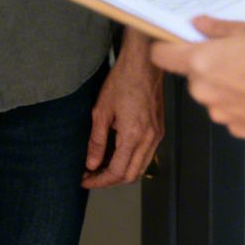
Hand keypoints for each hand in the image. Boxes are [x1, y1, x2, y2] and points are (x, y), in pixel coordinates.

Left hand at [84, 34, 165, 187]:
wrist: (143, 63)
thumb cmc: (122, 81)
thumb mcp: (101, 111)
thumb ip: (97, 141)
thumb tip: (91, 163)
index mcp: (133, 136)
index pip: (116, 171)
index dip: (99, 180)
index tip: (85, 180)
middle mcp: (148, 139)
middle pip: (130, 175)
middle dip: (109, 181)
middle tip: (91, 177)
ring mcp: (156, 135)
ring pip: (141, 168)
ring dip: (122, 173)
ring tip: (101, 167)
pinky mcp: (159, 129)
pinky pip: (147, 155)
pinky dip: (132, 161)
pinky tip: (117, 154)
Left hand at [151, 17, 244, 138]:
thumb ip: (218, 28)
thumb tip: (198, 24)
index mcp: (200, 62)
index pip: (161, 56)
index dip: (165, 47)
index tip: (173, 42)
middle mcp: (203, 91)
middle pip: (192, 76)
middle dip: (207, 66)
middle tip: (234, 55)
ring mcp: (219, 113)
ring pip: (212, 95)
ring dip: (224, 86)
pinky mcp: (237, 128)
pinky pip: (230, 111)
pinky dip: (239, 103)